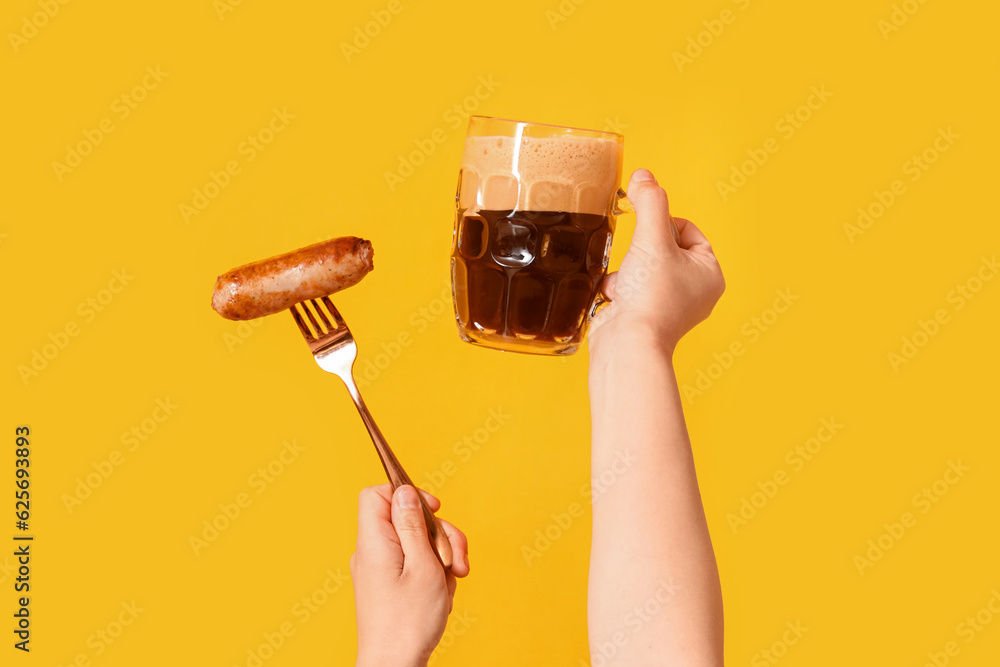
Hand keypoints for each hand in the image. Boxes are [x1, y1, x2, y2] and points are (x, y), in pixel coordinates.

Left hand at [351, 483, 469, 666]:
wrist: (395, 666)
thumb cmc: (409, 622)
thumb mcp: (423, 565)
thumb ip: (414, 525)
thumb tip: (405, 492)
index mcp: (374, 542)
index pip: (377, 494)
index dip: (407, 493)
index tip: (434, 509)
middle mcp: (371, 552)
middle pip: (405, 519)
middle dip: (438, 534)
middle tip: (455, 559)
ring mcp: (378, 569)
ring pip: (415, 542)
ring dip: (440, 556)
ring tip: (451, 581)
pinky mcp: (387, 585)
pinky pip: (413, 563)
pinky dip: (432, 573)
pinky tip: (441, 593)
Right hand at [591, 168, 724, 350]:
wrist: (628, 344)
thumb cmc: (651, 297)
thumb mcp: (653, 238)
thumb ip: (650, 201)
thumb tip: (644, 176)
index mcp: (710, 273)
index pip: (687, 228)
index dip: (662, 223)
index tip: (647, 234)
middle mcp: (695, 291)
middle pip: (662, 246)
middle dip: (641, 250)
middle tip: (637, 260)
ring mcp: (670, 306)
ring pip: (642, 266)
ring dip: (628, 269)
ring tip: (628, 282)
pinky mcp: (645, 316)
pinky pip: (630, 287)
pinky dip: (619, 287)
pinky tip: (618, 296)